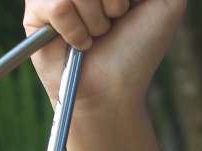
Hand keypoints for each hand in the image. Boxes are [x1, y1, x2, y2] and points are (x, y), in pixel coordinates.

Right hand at [23, 0, 186, 116]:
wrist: (116, 89)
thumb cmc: (140, 48)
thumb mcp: (166, 3)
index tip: (126, 8)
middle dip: (114, 0)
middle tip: (117, 18)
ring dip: (98, 19)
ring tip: (98, 34)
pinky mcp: (35, 11)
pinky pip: (58, 5)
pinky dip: (77, 31)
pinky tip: (80, 43)